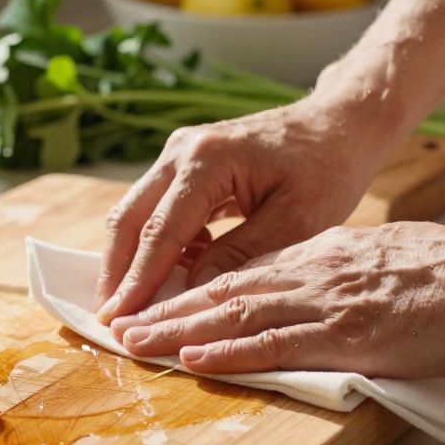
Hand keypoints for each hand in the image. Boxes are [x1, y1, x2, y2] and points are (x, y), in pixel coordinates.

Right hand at [94, 97, 403, 323]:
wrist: (337, 124)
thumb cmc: (327, 169)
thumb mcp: (294, 222)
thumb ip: (239, 258)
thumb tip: (190, 295)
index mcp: (208, 161)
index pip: (160, 232)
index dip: (137, 281)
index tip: (117, 320)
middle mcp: (181, 150)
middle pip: (128, 218)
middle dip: (115, 272)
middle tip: (107, 319)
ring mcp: (179, 153)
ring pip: (134, 213)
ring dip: (128, 259)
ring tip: (128, 306)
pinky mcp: (185, 164)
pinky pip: (156, 209)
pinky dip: (153, 245)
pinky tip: (168, 277)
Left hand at [109, 222, 444, 378]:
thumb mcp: (388, 261)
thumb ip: (346, 275)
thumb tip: (322, 293)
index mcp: (324, 255)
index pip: (244, 273)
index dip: (195, 290)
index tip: (159, 303)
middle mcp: (314, 273)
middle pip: (225, 291)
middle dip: (168, 309)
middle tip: (122, 325)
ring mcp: (328, 302)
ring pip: (235, 315)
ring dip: (178, 331)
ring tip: (135, 343)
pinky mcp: (348, 335)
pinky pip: (275, 343)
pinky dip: (228, 352)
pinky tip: (193, 359)